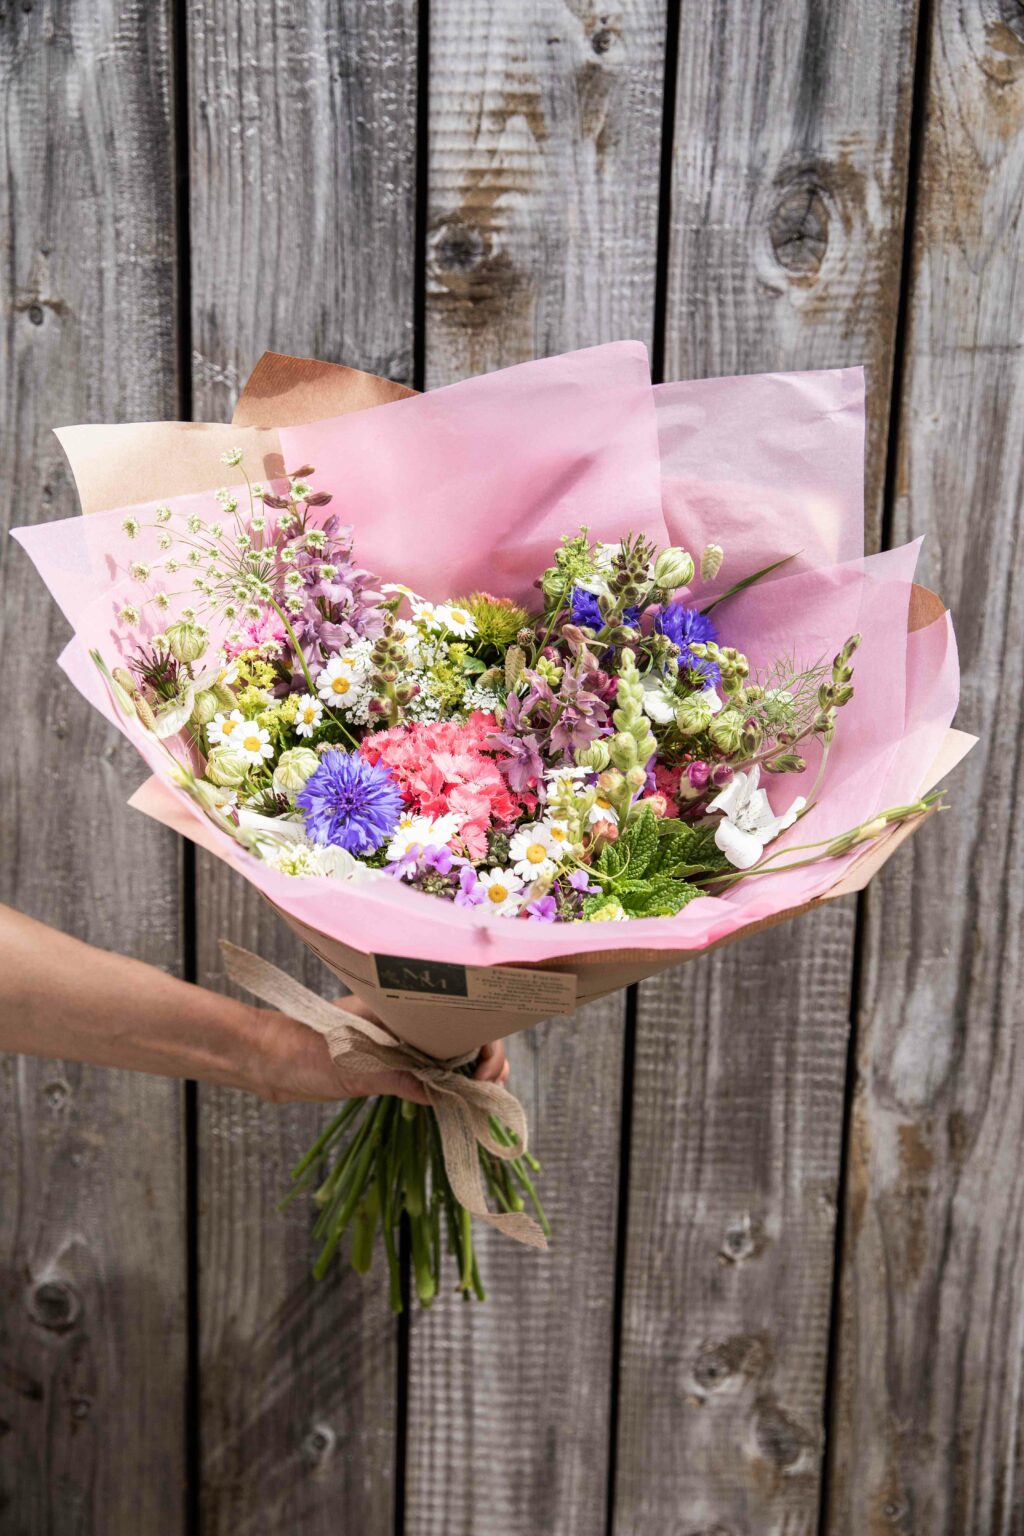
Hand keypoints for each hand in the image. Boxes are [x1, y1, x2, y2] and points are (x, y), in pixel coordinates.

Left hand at [253, 992, 509, 1105]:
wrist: (265, 1058)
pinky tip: (453, 1105)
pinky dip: (445, 1088)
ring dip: (466, 1079)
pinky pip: (428, 1072)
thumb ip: (398, 1075)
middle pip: (463, 1038)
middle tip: (488, 1097)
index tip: (483, 1079)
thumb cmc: (300, 1049)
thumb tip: (445, 1094)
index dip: (483, 1047)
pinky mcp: (388, 1065)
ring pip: (449, 1057)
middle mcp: (406, 1022)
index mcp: (403, 1008)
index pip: (461, 1020)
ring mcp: (398, 1042)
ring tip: (478, 1106)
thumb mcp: (353, 1065)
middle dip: (485, 1064)